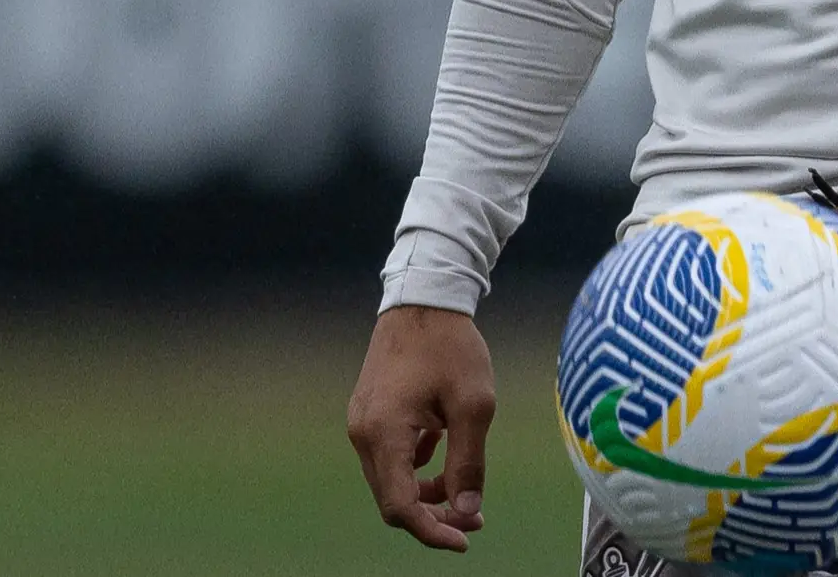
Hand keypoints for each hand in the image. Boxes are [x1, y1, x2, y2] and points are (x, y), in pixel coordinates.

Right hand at [347, 305, 497, 551]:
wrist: (424, 298)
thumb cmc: (451, 347)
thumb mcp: (474, 406)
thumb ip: (469, 463)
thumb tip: (465, 511)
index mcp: (384, 434)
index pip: (400, 506)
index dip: (432, 532)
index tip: (465, 540)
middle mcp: (363, 433)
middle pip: (392, 498)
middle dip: (433, 515)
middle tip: (475, 518)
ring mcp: (363, 422)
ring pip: (390, 479)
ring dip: (426, 493)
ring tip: (466, 493)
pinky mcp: (370, 412)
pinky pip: (390, 456)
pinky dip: (416, 469)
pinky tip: (446, 457)